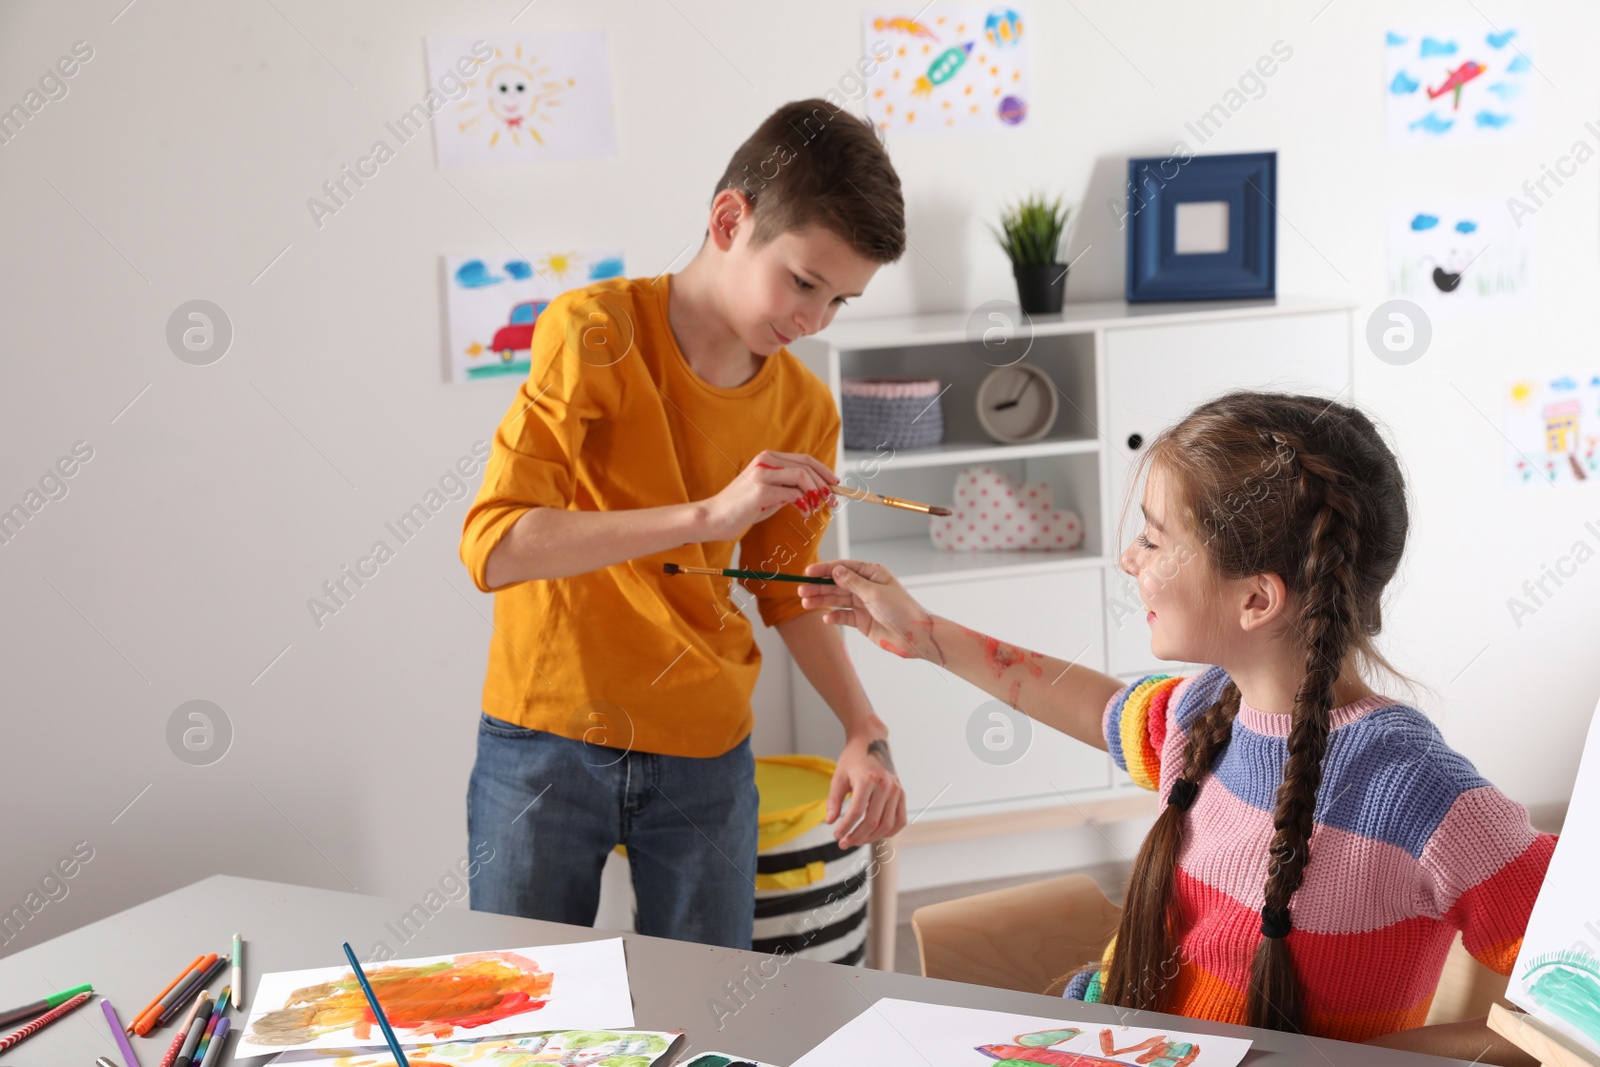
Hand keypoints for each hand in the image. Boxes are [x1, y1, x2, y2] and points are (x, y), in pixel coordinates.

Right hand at [700, 450, 837, 541]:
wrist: (713, 518)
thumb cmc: (741, 508)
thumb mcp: (769, 494)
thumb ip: (787, 488)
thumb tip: (814, 492)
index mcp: (768, 458)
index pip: (805, 459)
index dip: (824, 471)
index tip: (836, 485)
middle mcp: (766, 461)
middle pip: (807, 466)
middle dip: (825, 484)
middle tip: (833, 501)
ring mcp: (763, 474)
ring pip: (802, 477)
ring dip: (817, 493)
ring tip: (818, 508)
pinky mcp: (760, 491)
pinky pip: (792, 494)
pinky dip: (803, 504)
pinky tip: (804, 513)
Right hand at [799, 559, 934, 660]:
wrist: (914, 636)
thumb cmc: (901, 610)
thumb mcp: (875, 593)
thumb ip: (853, 583)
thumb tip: (836, 571)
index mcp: (872, 574)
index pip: (844, 568)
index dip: (825, 569)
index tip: (808, 572)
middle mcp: (866, 586)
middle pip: (837, 584)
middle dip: (819, 586)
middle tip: (801, 590)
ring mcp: (863, 603)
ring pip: (838, 599)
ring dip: (822, 600)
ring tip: (805, 603)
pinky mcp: (862, 620)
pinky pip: (843, 616)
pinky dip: (834, 616)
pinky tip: (826, 617)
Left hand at [828, 732, 905, 848]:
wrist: (871, 742)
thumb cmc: (853, 759)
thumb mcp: (838, 777)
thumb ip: (834, 800)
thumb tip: (830, 821)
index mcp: (868, 779)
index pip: (857, 812)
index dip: (846, 827)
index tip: (837, 835)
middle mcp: (885, 785)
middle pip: (872, 822)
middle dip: (857, 836)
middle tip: (844, 843)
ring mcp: (896, 790)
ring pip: (887, 825)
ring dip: (871, 838)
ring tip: (856, 840)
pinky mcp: (902, 793)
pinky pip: (900, 820)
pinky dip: (889, 831)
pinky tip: (876, 835)